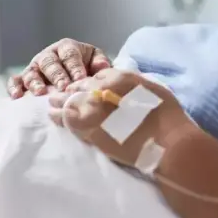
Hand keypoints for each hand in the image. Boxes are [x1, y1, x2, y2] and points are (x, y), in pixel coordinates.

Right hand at [7, 39, 111, 98]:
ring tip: (41, 93)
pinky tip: (18, 96)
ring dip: (35, 82)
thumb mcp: (96, 60)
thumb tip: (102, 67)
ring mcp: (35, 67)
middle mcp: (49, 55)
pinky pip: (16, 81)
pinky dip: (14, 87)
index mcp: (67, 48)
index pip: (70, 55)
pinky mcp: (24, 78)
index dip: (75, 67)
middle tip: (63, 87)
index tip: (81, 79)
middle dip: (57, 75)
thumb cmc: (87, 65)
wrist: (75, 74)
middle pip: (50, 63)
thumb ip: (100, 62)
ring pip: (32, 72)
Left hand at [47, 69, 196, 168]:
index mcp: (119, 77)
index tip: (85, 87)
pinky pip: (69, 122)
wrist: (165, 141)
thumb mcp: (151, 88)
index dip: (89, 82)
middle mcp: (102, 91)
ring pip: (69, 103)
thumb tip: (120, 88)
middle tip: (61, 94)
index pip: (96, 76)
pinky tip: (54, 116)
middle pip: (78, 88)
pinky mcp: (90, 132)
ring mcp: (93, 112)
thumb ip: (131, 84)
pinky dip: (60, 118)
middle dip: (70, 91)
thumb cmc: (166, 114)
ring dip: (59, 103)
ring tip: (52, 104)